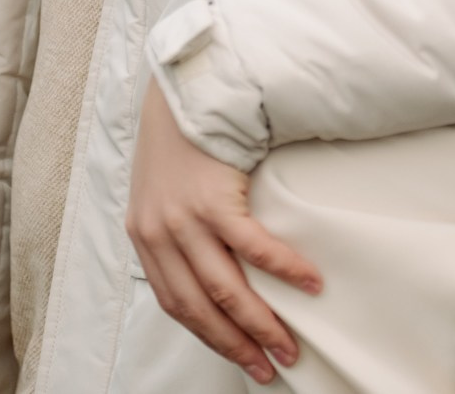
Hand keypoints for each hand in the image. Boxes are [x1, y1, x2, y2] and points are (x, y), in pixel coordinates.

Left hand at [128, 78, 321, 380]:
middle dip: (239, 344)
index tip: (240, 357)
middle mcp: (161, 235)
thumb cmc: (178, 138)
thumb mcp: (160, 191)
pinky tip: (308, 282)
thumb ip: (174, 231)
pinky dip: (283, 270)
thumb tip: (208, 269)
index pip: (177, 306)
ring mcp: (186, 220)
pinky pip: (253, 247)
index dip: (211, 337)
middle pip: (203, 308)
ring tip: (287, 343)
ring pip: (227, 290)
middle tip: (270, 365)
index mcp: (145, 237)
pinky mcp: (214, 199)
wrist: (184, 89)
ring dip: (261, 323)